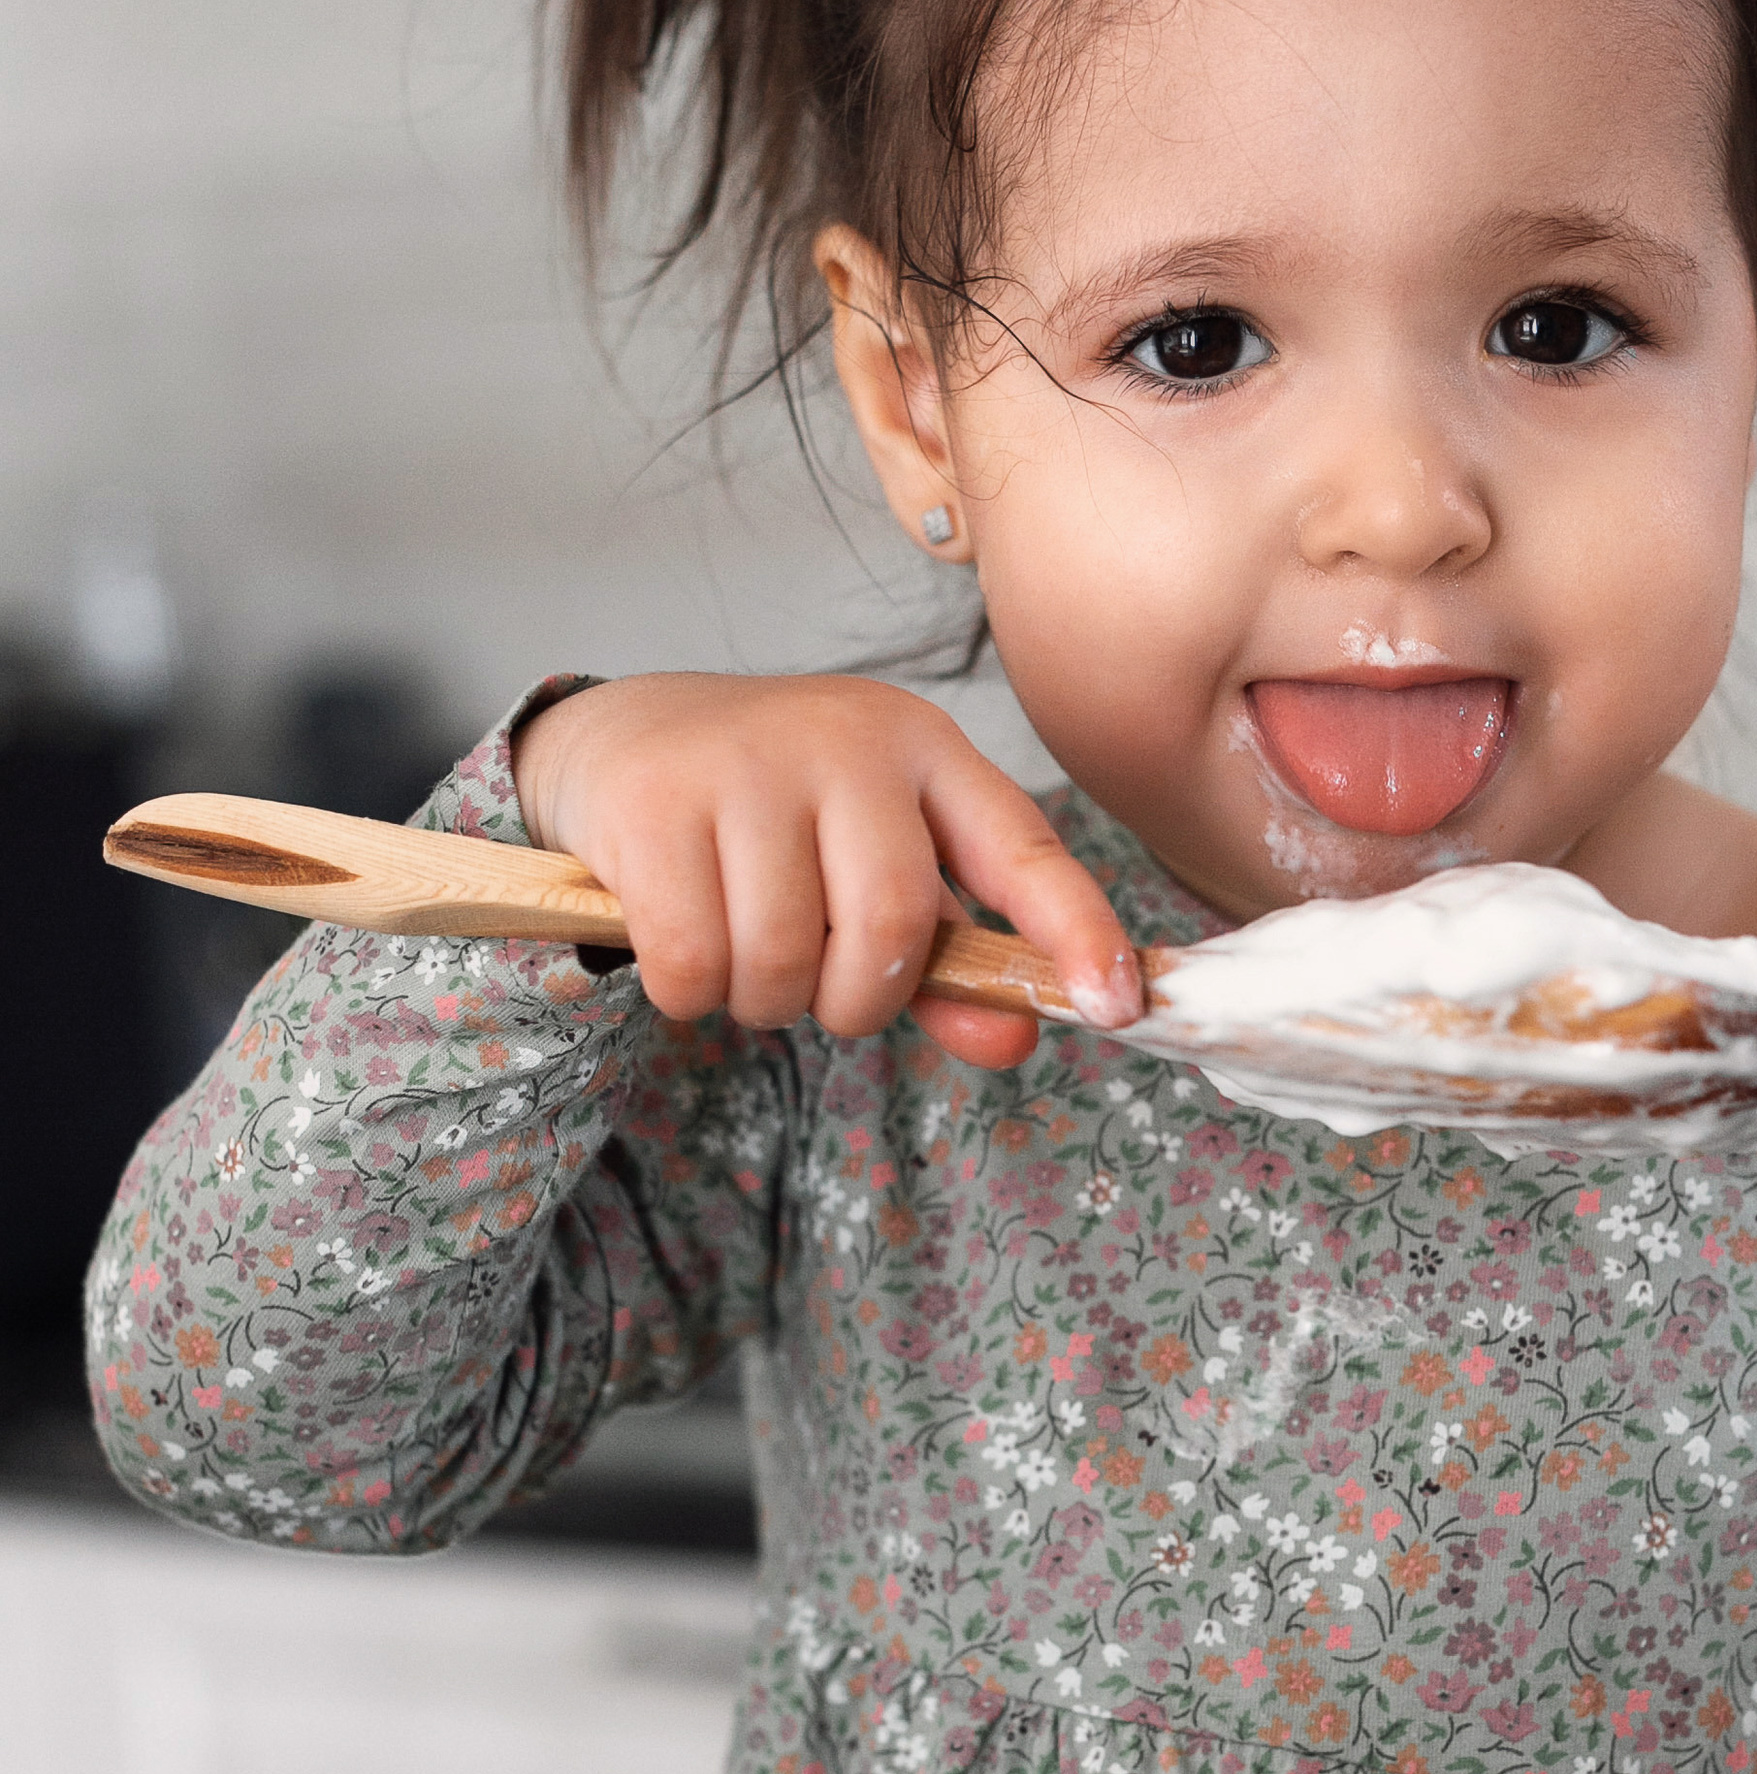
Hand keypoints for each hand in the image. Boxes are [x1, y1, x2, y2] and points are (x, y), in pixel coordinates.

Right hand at [511, 673, 1141, 1066]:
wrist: (622, 736)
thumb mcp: (872, 870)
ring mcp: (745, 761)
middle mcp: (847, 739)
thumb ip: (946, 961)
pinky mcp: (655, 800)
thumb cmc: (774, 820)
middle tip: (816, 988)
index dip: (1077, 930)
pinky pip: (695, 959)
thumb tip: (1019, 1036)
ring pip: (785, 956)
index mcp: (925, 751)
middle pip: (892, 925)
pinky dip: (690, 991)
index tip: (1117, 1004)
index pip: (1025, 847)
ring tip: (741, 955)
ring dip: (763, 1000)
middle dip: (855, 998)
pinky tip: (681, 947)